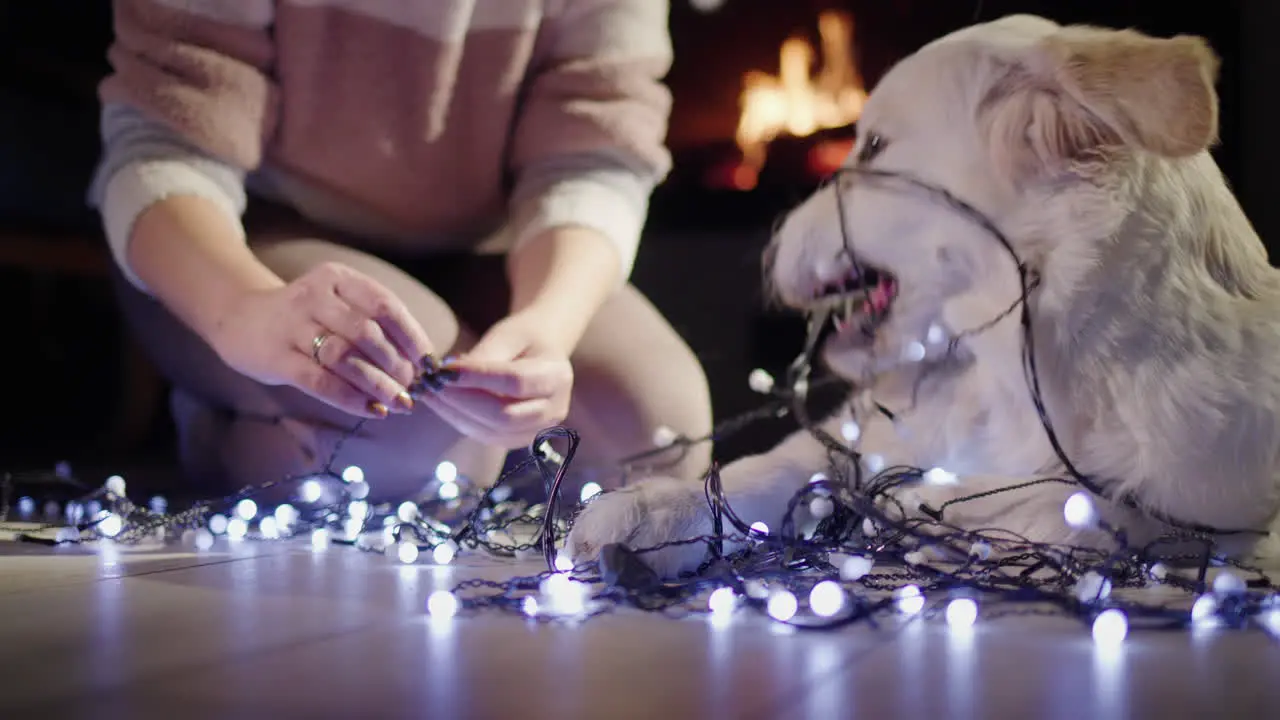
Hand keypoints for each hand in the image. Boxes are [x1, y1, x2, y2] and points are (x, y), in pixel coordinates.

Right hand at [208, 261, 433, 418]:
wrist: (240, 319)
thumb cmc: (307, 317)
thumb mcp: (339, 304)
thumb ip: (374, 324)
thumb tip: (422, 363)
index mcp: (339, 279)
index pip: (385, 306)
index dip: (412, 337)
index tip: (429, 364)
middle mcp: (316, 296)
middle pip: (367, 333)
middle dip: (397, 365)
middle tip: (412, 388)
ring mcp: (293, 325)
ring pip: (345, 357)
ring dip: (378, 384)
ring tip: (399, 403)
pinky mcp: (276, 356)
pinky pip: (319, 381)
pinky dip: (350, 398)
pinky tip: (371, 410)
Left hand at [418, 312, 573, 448]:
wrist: (540, 354)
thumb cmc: (523, 338)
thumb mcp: (506, 336)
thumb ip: (482, 357)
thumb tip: (450, 375)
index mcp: (556, 376)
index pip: (515, 382)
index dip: (477, 378)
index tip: (444, 369)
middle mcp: (554, 408)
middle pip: (504, 415)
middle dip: (462, 401)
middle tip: (432, 383)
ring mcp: (539, 429)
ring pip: (492, 431)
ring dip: (456, 414)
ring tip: (431, 392)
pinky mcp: (521, 438)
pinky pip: (487, 437)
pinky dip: (461, 421)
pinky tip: (442, 405)